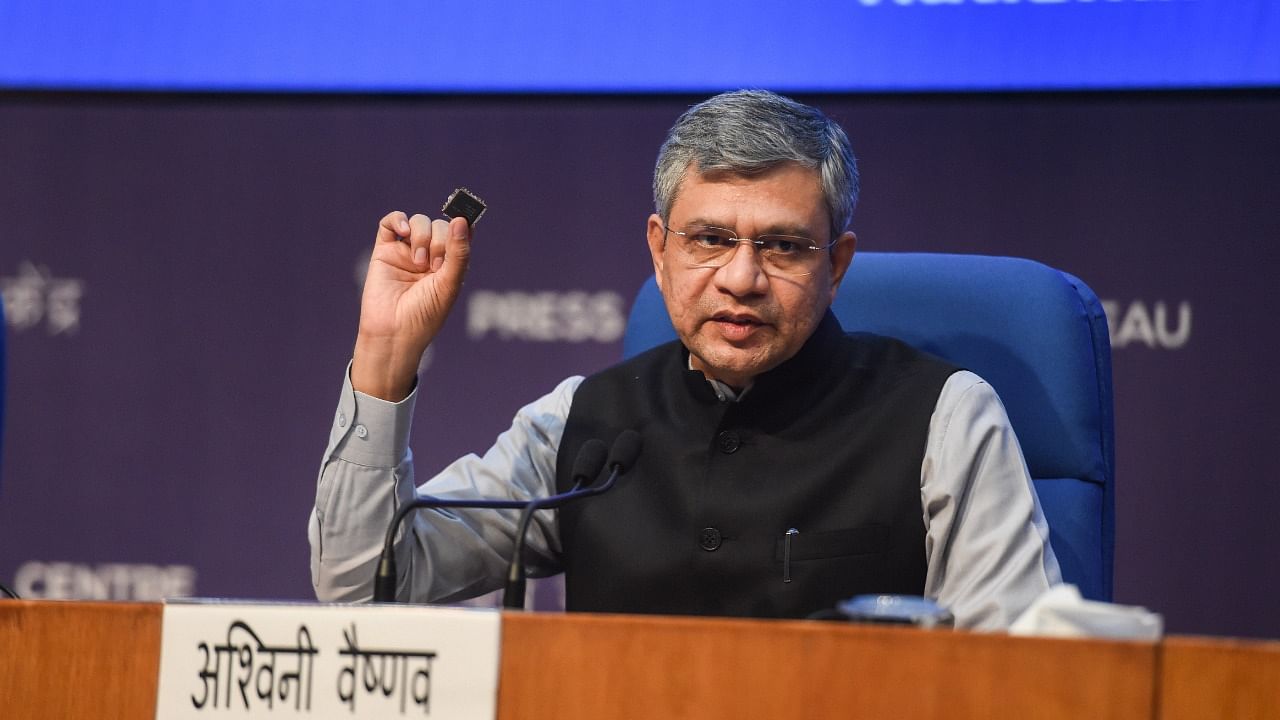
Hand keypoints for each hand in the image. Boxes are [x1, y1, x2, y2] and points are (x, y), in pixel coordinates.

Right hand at [351, 211, 471, 400]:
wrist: (393, 333)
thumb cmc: (425, 315)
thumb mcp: (449, 284)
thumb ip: (458, 253)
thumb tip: (462, 220)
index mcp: (450, 264)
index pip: (460, 234)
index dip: (463, 225)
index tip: (464, 220)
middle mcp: (429, 256)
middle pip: (439, 226)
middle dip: (440, 241)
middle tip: (436, 265)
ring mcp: (406, 252)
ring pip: (418, 222)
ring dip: (422, 236)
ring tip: (420, 263)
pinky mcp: (384, 251)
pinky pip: (389, 223)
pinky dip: (398, 219)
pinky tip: (403, 230)